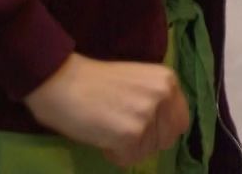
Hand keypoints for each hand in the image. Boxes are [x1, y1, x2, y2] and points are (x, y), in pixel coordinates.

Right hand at [23, 53, 189, 166]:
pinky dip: (113, 154)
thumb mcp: (138, 82)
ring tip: (107, 128)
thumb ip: (155, 101)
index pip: (181, 121)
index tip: (143, 129)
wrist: (60, 81)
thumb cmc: (93, 81)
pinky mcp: (130, 134)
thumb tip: (163, 129)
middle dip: (146, 142)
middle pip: (168, 139)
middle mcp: (163, 95)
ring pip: (147, 151)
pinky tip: (100, 136)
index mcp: (167, 81)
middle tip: (121, 130)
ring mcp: (148, 115)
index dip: (162, 130)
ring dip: (128, 148)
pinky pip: (128, 159)